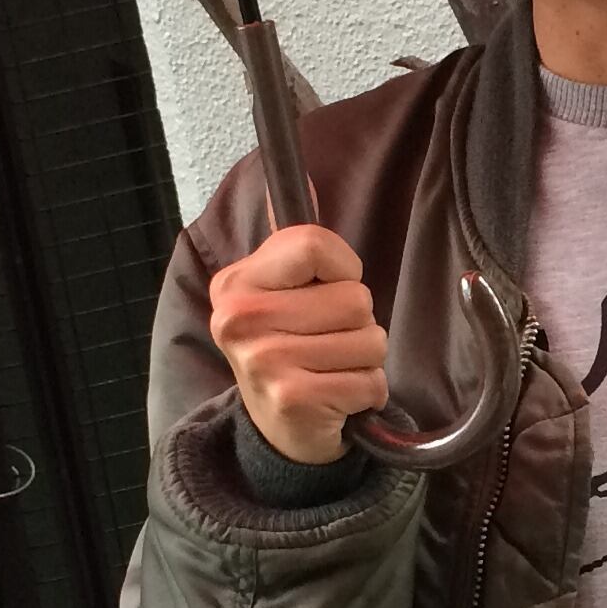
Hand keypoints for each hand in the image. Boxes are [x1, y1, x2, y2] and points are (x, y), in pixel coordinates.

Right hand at [207, 225, 388, 465]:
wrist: (279, 431)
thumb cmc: (291, 351)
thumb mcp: (282, 293)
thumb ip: (296, 246)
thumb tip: (308, 176)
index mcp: (236, 283)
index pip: (314, 244)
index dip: (343, 269)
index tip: (328, 290)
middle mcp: (240, 319)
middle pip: (354, 297)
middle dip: (359, 323)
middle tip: (328, 343)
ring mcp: (263, 361)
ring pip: (370, 339)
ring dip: (365, 359)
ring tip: (333, 369)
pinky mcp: (292, 399)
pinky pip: (370, 381)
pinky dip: (367, 392)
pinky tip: (338, 397)